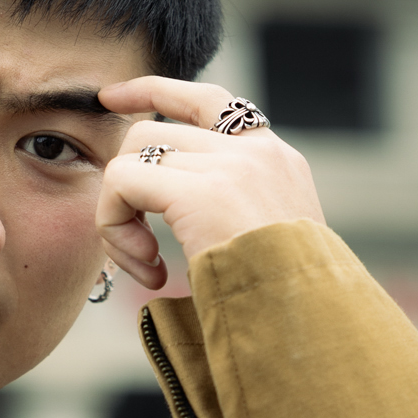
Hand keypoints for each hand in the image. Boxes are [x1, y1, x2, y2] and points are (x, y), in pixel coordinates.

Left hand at [95, 76, 325, 290]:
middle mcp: (258, 152)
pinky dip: (115, 227)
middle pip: (151, 132)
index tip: (110, 98)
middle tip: (140, 256)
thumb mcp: (263, 246)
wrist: (307, 326)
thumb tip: (163, 204)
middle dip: (125, 189)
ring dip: (118, 216)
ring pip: (130, 154)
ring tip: (147, 267)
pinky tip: (150, 271)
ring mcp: (232, 166)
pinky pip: (121, 182)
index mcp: (276, 160)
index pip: (207, 99)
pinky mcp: (202, 192)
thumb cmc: (280, 307)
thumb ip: (223, 212)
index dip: (153, 90)